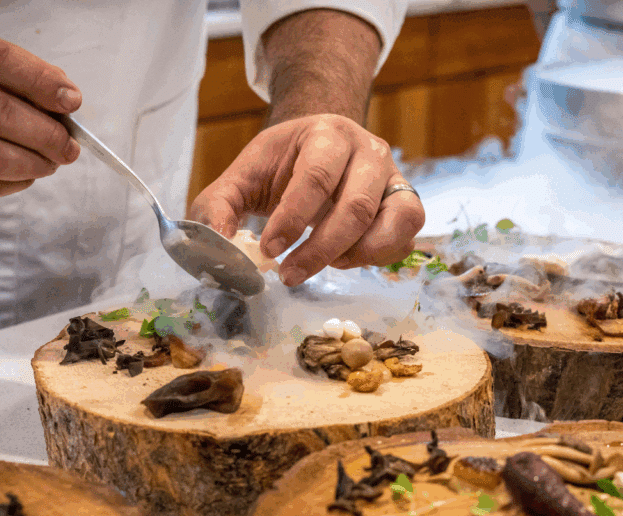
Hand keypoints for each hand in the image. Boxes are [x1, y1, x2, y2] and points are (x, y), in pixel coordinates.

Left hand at [189, 114, 424, 285]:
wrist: (321, 147)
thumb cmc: (282, 164)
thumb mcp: (243, 176)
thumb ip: (219, 206)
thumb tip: (216, 244)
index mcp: (327, 134)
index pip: (316, 177)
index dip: (292, 219)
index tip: (268, 250)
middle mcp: (369, 151)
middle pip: (356, 206)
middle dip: (321, 249)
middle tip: (289, 275)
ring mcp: (394, 177)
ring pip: (394, 221)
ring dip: (357, 255)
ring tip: (325, 265)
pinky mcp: (406, 204)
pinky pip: (406, 238)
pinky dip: (378, 257)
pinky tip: (345, 259)